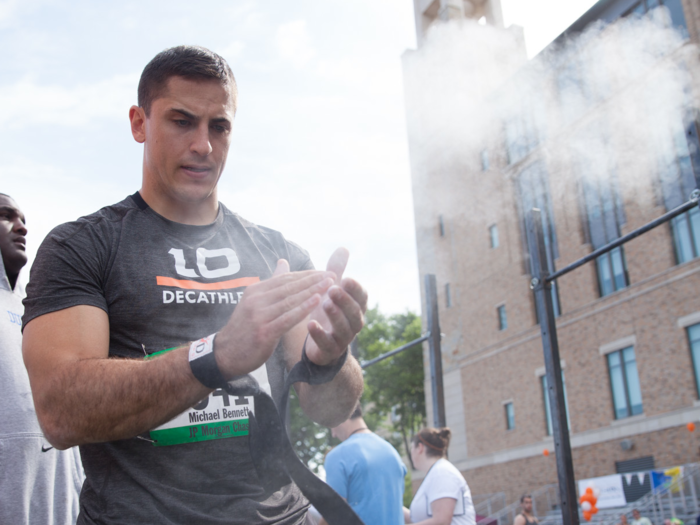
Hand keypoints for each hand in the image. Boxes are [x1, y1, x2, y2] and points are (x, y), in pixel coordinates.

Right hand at [214, 261, 335, 377]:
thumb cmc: (245, 329)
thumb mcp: (255, 302)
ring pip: (290, 300)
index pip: (285, 278)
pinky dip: (303, 308)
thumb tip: (283, 261)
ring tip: (330, 285)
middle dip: (313, 280)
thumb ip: (271, 284)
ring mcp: (259, 316)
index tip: (324, 271)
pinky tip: (317, 302)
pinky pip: (288, 318)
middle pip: (290, 286)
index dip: (306, 274)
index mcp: (255, 291)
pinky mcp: (264, 332)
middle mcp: (256, 300)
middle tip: (333, 274)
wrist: (226, 354)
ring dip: (312, 291)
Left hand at [305, 248, 367, 365]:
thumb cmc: (328, 313)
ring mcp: (343, 339)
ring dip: (335, 315)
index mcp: (355, 307)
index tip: (346, 279)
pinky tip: (310, 324)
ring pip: (344, 328)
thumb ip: (336, 272)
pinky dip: (319, 334)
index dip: (356, 289)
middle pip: (355, 312)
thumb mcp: (331, 291)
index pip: (362, 297)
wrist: (322, 347)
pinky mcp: (330, 351)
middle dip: (345, 300)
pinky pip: (327, 344)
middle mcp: (353, 323)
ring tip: (324, 304)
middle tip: (333, 289)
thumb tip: (343, 248)